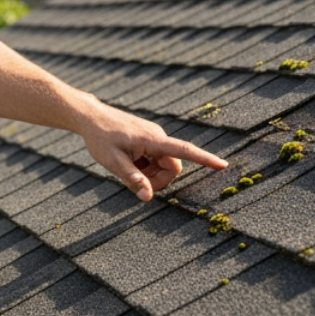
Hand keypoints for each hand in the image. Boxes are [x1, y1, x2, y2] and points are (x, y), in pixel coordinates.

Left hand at [76, 98, 227, 201]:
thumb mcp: (112, 162)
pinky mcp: (149, 140)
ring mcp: (154, 138)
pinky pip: (155, 160)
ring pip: (163, 165)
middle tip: (134, 182)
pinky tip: (128, 162)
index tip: (223, 165)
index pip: (184, 151)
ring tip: (127, 169)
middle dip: (158, 180)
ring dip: (150, 174)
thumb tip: (148, 197)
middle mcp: (158, 137)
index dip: (205, 159)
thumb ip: (132, 179)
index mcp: (152, 140)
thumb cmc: (100, 138)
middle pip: (172, 167)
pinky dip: (145, 168)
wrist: (91, 117)